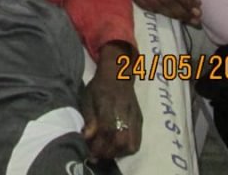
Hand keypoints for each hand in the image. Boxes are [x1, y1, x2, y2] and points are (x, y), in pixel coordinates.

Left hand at [81, 42, 142, 159]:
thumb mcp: (87, 98)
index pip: (107, 130)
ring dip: (117, 153)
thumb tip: (87, 137)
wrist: (118, 74)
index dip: (99, 145)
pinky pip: (137, 141)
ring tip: (106, 151)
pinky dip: (126, 149)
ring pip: (131, 144)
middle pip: (120, 140)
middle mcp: (125, 111)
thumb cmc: (99, 86)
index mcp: (109, 103)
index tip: (90, 152)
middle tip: (96, 154)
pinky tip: (116, 147)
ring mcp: (135, 116)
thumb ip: (88, 118)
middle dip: (107, 152)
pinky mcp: (140, 120)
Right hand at [121, 0, 201, 25]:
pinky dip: (158, 12)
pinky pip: (146, 6)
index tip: (198, 12)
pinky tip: (168, 14)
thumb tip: (194, 2)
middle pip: (166, 0)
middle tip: (195, 20)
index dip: (187, 2)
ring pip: (156, 6)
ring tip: (184, 20)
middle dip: (182, 12)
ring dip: (172, 15)